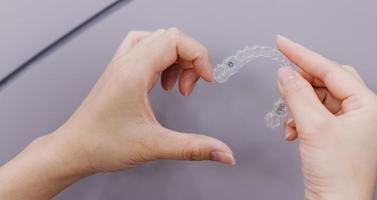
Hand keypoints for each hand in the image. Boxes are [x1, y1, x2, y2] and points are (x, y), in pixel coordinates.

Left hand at [0, 28, 234, 199]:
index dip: (199, 56)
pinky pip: (145, 49)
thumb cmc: (102, 144)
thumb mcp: (154, 146)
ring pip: (157, 40)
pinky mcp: (120, 72)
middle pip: (169, 36)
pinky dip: (161, 59)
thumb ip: (193, 148)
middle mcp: (126, 62)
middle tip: (190, 87)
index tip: (206, 80)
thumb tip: (224, 153)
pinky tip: (163, 82)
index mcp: (133, 72)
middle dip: (190, 59)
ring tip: (177, 86)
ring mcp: (121, 65)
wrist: (73, 149)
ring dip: (176, 58)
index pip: (175, 40)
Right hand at [276, 35, 376, 199]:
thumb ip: (297, 94)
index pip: (332, 70)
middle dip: (303, 83)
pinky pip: (317, 115)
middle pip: (328, 82)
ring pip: (320, 99)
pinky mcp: (339, 136)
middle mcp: (364, 113)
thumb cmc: (338, 177)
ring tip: (289, 116)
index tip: (283, 44)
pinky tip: (292, 130)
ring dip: (299, 104)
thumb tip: (285, 73)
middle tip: (282, 80)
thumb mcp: (314, 127)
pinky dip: (301, 118)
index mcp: (369, 106)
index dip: (303, 55)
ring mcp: (352, 125)